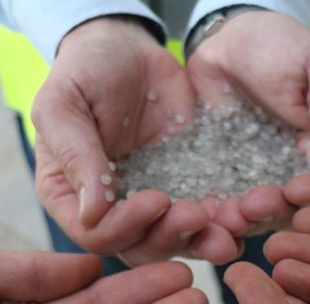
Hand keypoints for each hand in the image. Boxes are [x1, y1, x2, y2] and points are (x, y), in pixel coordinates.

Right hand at [33, 17, 239, 264]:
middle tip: (197, 215)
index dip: (126, 227)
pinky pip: (209, 219)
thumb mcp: (64, 104)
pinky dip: (227, 223)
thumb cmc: (85, 72)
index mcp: (71, 199)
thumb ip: (76, 156)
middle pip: (140, 247)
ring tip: (230, 229)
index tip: (156, 200)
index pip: (96, 235)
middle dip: (171, 236)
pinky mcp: (189, 190)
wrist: (130, 49)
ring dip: (203, 241)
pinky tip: (245, 217)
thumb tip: (92, 214)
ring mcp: (153, 206)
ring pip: (177, 242)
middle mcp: (112, 213)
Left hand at [186, 10, 309, 236]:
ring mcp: (262, 182)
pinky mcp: (227, 183)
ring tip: (226, 215)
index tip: (296, 190)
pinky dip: (216, 216)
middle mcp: (301, 175)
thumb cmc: (282, 47)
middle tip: (252, 205)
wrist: (225, 38)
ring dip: (245, 222)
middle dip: (277, 213)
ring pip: (260, 218)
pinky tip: (204, 212)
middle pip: (299, 213)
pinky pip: (224, 208)